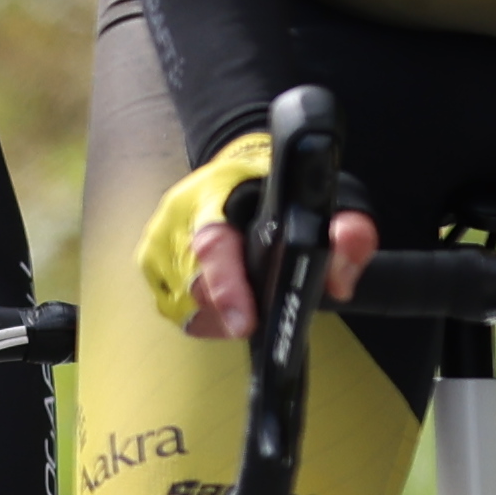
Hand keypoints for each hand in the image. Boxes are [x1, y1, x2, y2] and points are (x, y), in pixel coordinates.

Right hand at [153, 126, 374, 340]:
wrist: (236, 171)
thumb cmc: (277, 187)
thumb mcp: (323, 195)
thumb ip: (346, 228)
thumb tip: (340, 272)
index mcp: (214, 194)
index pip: (212, 244)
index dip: (227, 287)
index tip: (246, 323)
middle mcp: (175, 219)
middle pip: (195, 288)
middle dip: (230, 309)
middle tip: (258, 313)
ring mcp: (156, 244)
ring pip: (183, 306)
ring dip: (218, 315)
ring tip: (244, 300)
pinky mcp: (149, 265)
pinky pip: (174, 309)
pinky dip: (204, 314)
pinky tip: (226, 298)